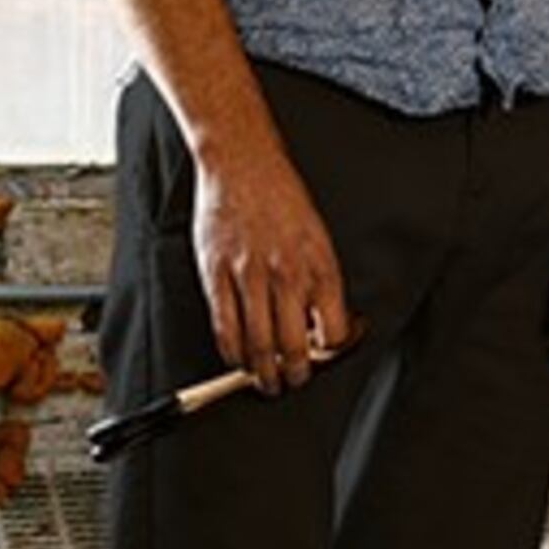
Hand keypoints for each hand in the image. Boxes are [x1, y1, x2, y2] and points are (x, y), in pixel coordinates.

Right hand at [189, 133, 351, 394]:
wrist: (244, 165)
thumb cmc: (284, 199)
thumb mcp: (319, 237)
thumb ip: (320, 280)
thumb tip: (324, 321)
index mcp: (320, 266)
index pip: (333, 330)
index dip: (331, 354)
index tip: (325, 359)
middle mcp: (287, 275)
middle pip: (294, 346)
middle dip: (295, 374)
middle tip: (293, 383)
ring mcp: (248, 276)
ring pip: (258, 344)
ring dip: (262, 373)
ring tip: (266, 382)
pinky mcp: (215, 275)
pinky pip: (224, 327)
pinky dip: (232, 352)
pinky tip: (238, 360)